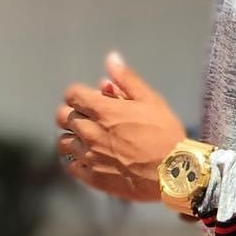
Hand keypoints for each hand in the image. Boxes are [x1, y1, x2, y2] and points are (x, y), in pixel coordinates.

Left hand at [55, 51, 184, 202]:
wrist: (173, 173)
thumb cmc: (165, 133)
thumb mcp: (151, 100)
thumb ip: (127, 79)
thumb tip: (111, 58)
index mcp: (102, 110)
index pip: (71, 94)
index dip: (80, 94)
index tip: (92, 99)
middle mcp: (89, 132)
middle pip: (62, 117)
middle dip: (74, 113)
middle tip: (91, 118)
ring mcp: (88, 156)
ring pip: (64, 143)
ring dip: (74, 137)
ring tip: (90, 140)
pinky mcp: (92, 177)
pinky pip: (72, 167)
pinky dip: (78, 161)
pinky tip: (92, 159)